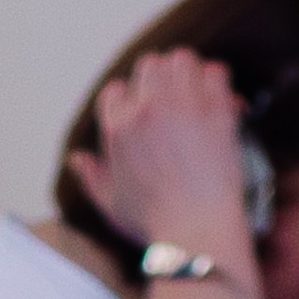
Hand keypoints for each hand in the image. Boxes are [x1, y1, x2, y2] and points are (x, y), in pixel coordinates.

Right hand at [69, 50, 262, 289]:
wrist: (198, 238)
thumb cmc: (156, 228)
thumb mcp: (113, 207)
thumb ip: (93, 178)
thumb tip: (76, 159)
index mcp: (118, 129)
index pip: (117, 90)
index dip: (131, 98)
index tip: (145, 112)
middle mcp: (146, 110)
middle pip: (149, 66)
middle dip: (161, 80)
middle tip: (175, 101)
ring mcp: (182, 106)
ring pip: (181, 60)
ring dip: (189, 75)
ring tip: (197, 96)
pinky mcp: (215, 111)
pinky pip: (215, 73)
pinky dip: (218, 83)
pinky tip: (222, 102)